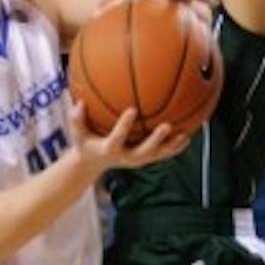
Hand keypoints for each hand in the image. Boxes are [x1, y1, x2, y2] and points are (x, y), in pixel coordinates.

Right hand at [70, 104, 189, 172]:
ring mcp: (138, 160)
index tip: (132, 110)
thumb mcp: (76, 133)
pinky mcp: (146, 160)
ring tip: (185, 135)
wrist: (94, 162)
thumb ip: (76, 119)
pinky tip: (188, 136)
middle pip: (144, 151)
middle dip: (156, 140)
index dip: (124, 126)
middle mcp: (126, 157)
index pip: (117, 138)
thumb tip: (78, 101)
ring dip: (172, 146)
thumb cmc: (86, 143)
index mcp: (110, 149)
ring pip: (158, 155)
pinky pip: (163, 155)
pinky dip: (175, 147)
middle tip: (166, 126)